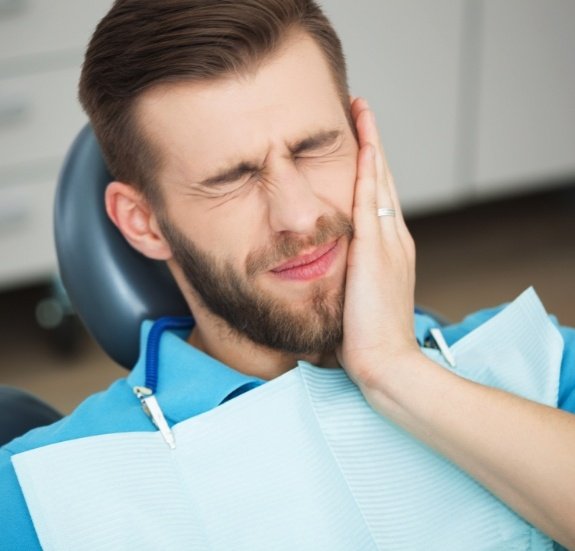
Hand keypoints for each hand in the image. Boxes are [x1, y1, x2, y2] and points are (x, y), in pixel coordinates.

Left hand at [338, 98, 419, 397]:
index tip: (361, 144)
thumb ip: (351, 278)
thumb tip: (331, 271)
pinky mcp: (376, 250)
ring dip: (371, 144)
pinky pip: (372, 199)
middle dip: (373, 144)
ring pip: (381, 181)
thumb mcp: (359, 300)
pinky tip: (364, 143)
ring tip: (362, 111)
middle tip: (363, 111)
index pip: (381, 200)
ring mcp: (389, 242)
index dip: (372, 168)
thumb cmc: (368, 339)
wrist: (386, 363)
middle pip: (384, 181)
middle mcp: (394, 240)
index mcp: (390, 252)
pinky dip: (370, 168)